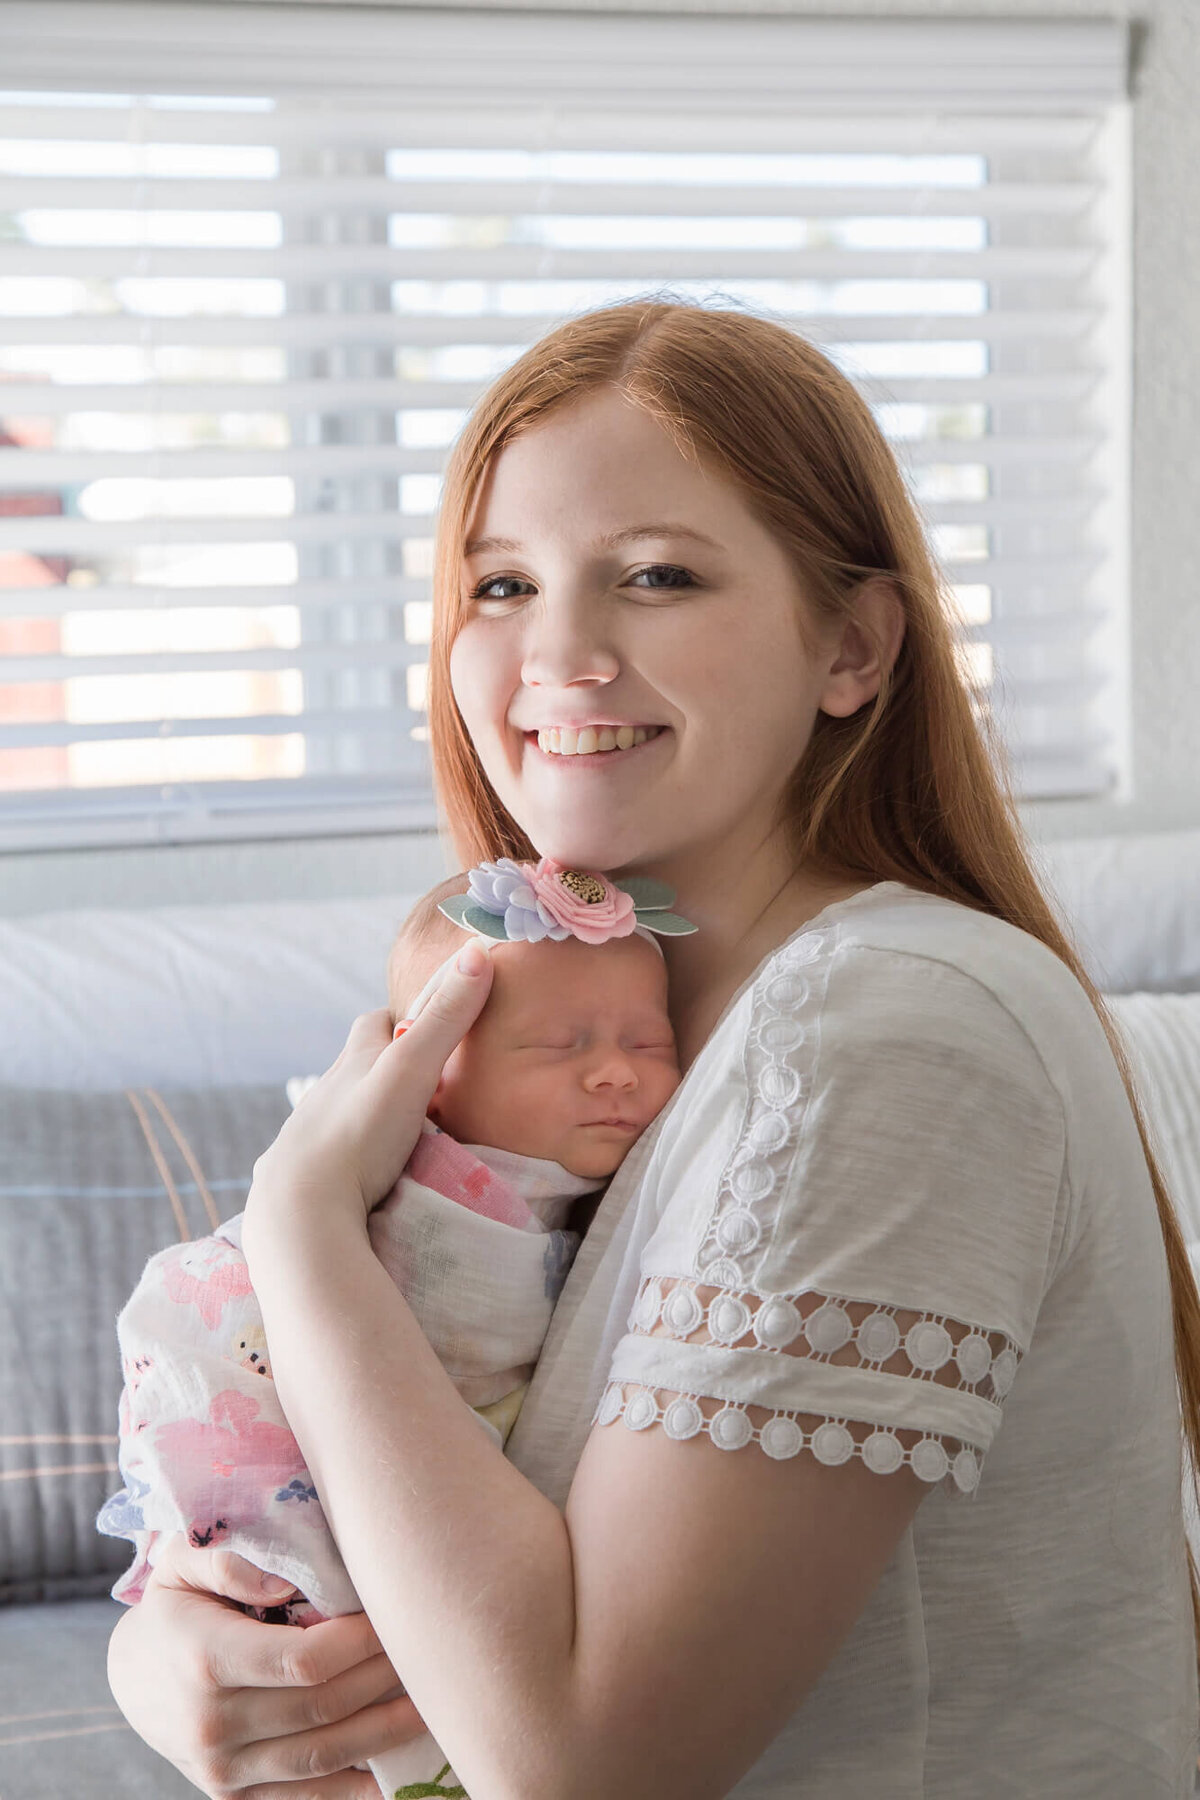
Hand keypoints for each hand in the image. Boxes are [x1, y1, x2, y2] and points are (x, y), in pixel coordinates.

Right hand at [108, 1538, 425, 1797]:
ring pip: (323, 1758)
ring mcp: (223, 1770)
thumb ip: (228, 1559)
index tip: (394, 1617)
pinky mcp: (233, 1797)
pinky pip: (306, 1798)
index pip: (304, 1661)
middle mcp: (213, 1723)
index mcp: (205, 1659)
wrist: (132, 1678)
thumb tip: (284, 1583)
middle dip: (385, 1680)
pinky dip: (356, 1788)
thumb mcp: (183, 1560)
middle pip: (324, 1709)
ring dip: (385, 1733)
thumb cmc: (173, 1603)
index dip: (360, 1643)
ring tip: (432, 1703)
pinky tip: (399, 1768)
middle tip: (430, 1650)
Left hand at [243, 941, 493, 1248]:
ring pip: (341, 1111)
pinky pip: (328, 1156)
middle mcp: (325, 1093)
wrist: (300, 1211)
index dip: (401, 1019)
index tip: (429, 1029)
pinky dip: (349, 1155)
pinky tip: (364, 1175)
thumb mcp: (411, 1070)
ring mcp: (308, 1137)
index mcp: (351, 1063)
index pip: (374, 1022)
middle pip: (354, 1066)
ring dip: (366, 1113)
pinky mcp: (303, 1178)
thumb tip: (478, 952)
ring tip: (400, 1133)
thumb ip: (446, 1018)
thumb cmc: (358, 1134)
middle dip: (382, 1065)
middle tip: (421, 1083)